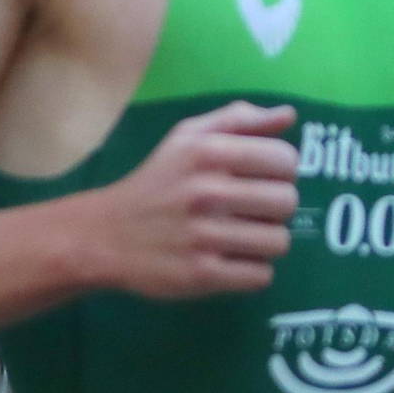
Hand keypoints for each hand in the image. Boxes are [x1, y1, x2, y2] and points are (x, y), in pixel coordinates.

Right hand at [87, 101, 297, 298]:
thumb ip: (238, 120)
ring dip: (263, 243)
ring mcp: (204, 236)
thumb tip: (288, 115)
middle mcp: (207, 192)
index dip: (280, 171)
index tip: (258, 179)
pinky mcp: (202, 275)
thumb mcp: (186, 139)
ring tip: (236, 239)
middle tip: (247, 212)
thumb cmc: (155, 183)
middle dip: (273, 209)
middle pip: (287, 203)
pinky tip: (228, 262)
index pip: (285, 160)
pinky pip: (260, 276)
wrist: (104, 236)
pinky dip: (249, 272)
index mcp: (208, 152)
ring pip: (278, 242)